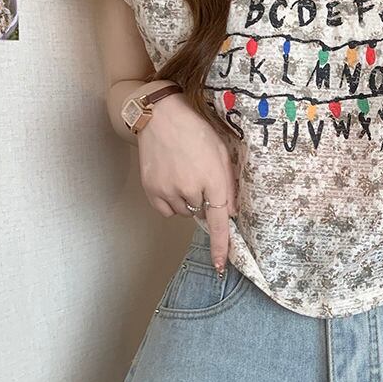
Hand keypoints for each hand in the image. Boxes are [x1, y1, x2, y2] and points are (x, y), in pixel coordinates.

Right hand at [137, 93, 238, 273]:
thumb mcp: (221, 152)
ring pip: (184, 212)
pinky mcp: (151, 189)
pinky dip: (170, 201)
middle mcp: (191, 188)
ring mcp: (168, 190)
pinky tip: (170, 179)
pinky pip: (166, 210)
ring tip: (182, 173)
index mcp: (213, 179)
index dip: (220, 245)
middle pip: (201, 212)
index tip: (219, 265)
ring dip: (186, 200)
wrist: (160, 116)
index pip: (219, 221)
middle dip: (203, 200)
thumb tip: (231, 213)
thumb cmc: (195, 131)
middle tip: (197, 174)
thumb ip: (228, 184)